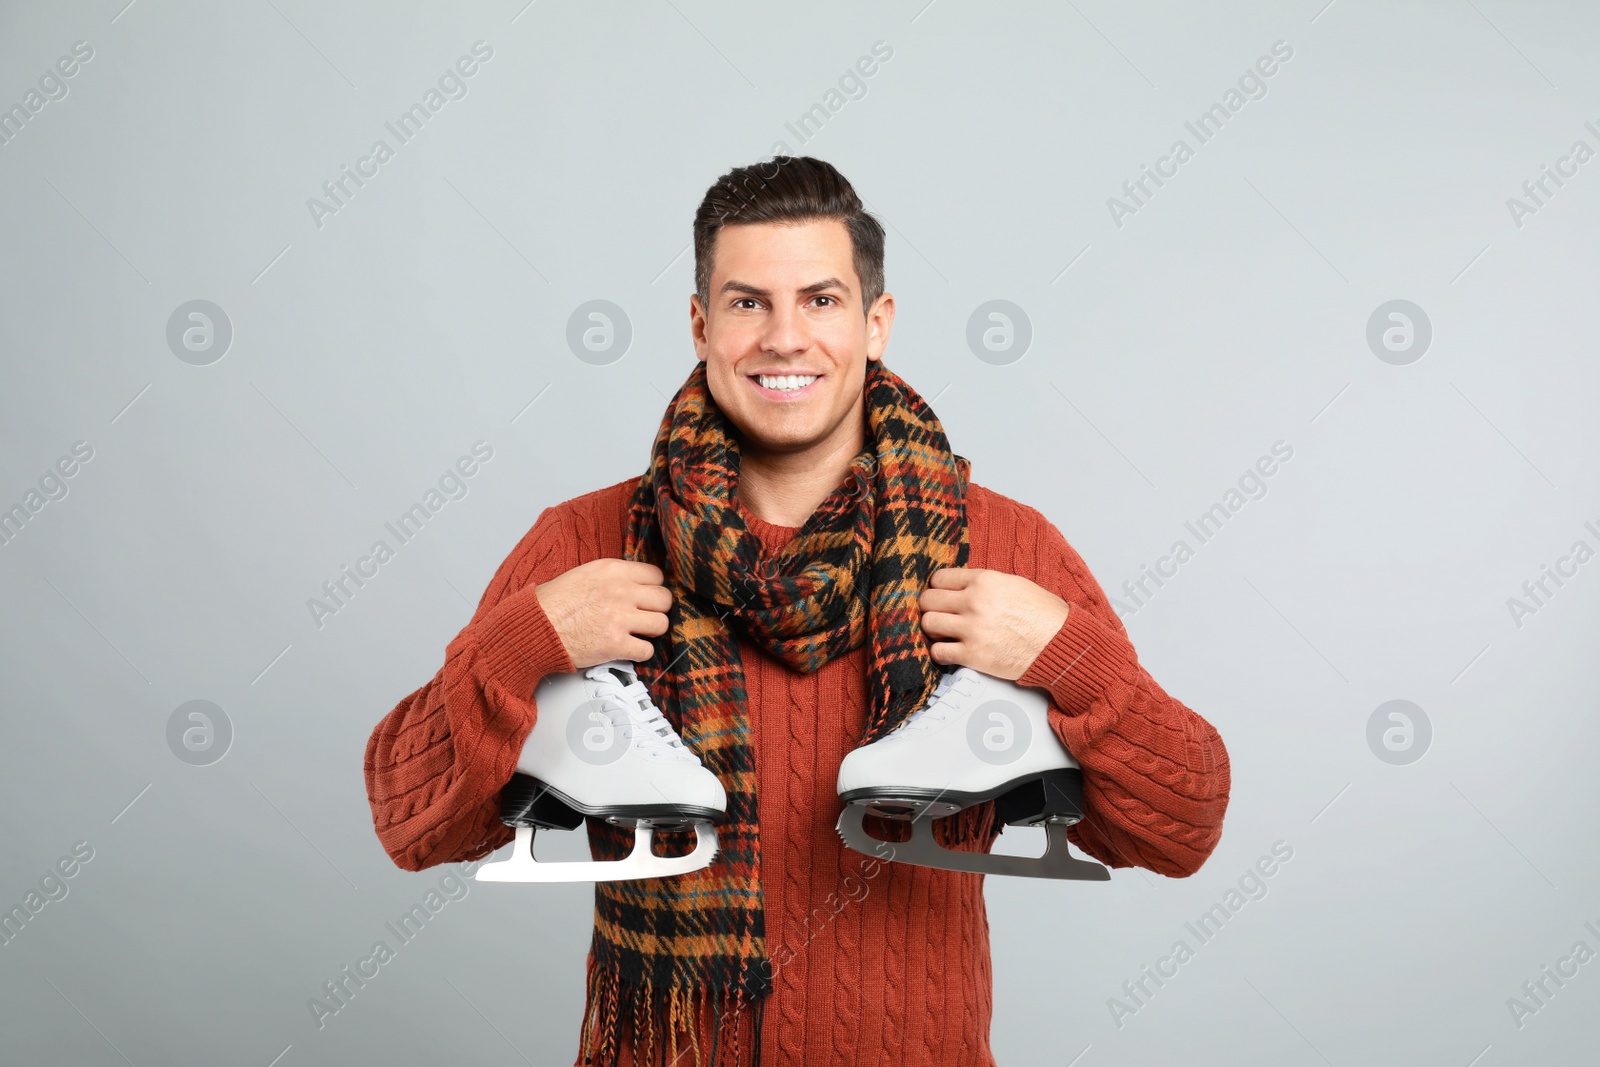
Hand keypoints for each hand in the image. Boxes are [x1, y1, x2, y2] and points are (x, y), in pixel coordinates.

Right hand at [534, 558, 671, 668]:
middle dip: (656, 609)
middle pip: (664, 599)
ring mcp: (619, 618)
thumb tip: (637, 584)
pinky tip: (628, 648)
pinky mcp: (616, 644)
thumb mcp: (585, 574)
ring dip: (651, 631)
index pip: (656, 575)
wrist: (534, 628)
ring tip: (637, 633)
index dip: (653, 588)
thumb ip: (614, 577)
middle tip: (644, 616)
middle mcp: (620, 591)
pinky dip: (640, 652)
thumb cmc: (553, 603)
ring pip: (661, 624)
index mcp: (612, 570)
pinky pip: (647, 650)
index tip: (646, 597)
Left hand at [918, 568, 1069, 680]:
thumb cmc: (1044, 615)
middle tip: (938, 614)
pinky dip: (940, 653)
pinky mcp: (973, 655)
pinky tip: (950, 650)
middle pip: (928, 600)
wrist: (1060, 644)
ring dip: (933, 629)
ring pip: (928, 624)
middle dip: (931, 607)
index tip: (940, 595)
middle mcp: (975, 602)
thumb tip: (960, 586)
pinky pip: (938, 652)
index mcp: (985, 581)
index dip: (937, 588)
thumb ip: (984, 583)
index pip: (939, 578)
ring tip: (944, 632)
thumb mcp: (1014, 584)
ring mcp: (973, 629)